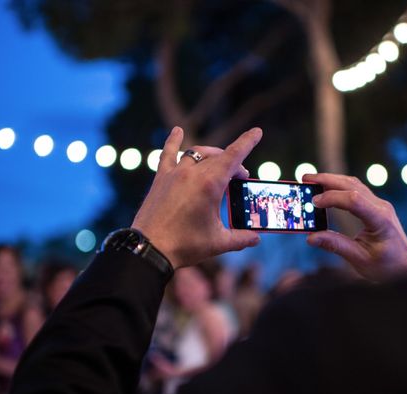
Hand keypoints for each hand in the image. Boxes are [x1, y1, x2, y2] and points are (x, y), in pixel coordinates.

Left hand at [131, 127, 261, 268]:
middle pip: (219, 158)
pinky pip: (168, 154)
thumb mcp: (218, 242)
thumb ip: (240, 238)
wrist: (150, 249)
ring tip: (220, 164)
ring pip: (198, 154)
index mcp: (210, 184)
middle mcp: (192, 173)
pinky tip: (176, 131)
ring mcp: (175, 174)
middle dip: (234, 164)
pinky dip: (173, 141)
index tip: (257, 132)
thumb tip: (255, 238)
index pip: (234, 157)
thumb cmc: (185, 245)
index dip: (247, 142)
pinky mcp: (161, 179)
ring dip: (212, 155)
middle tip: (240, 178)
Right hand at [303, 173, 406, 281]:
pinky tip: (326, 189)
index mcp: (379, 218)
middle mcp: (381, 207)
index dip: (331, 198)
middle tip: (305, 179)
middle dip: (326, 180)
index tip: (313, 202)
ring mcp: (379, 205)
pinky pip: (356, 191)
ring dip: (332, 180)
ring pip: (353, 184)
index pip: (353, 200)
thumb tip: (311, 238)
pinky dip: (339, 187)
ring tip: (311, 180)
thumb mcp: (359, 259)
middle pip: (351, 185)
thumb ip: (335, 245)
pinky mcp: (375, 207)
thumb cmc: (387, 267)